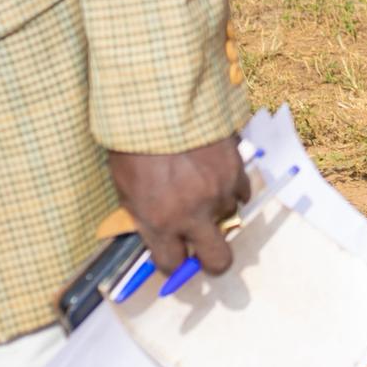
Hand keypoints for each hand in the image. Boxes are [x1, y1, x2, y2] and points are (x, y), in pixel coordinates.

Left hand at [108, 139, 249, 278]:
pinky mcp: (236, 169)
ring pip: (229, 218)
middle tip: (206, 250)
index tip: (173, 254)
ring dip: (218, 211)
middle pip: (218, 260)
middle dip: (213, 262)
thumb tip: (159, 230)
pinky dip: (231, 187)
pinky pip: (241, 191)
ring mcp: (219, 193)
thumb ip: (145, 215)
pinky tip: (217, 175)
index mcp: (160, 223)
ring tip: (203, 190)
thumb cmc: (133, 145)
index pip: (172, 264)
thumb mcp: (126, 188)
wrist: (159, 103)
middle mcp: (194, 215)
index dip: (172, 262)